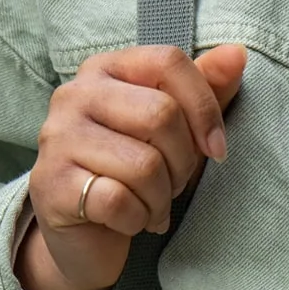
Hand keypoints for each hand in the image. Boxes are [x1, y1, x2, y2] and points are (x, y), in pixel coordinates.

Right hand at [16, 44, 247, 289]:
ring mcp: (58, 138)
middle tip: (174, 184)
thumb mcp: (175, 128)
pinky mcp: (51, 185)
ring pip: (143, 164)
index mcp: (105, 68)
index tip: (216, 148)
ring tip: (153, 205)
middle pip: (160, 114)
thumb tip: (237, 53)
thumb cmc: (134, 171)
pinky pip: (119, 200)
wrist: (82, 236)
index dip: (204, 107)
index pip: (168, 62)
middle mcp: (74, 94)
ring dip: (161, 198)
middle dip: (183, 162)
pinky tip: (132, 221)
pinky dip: (138, 219)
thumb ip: (205, 88)